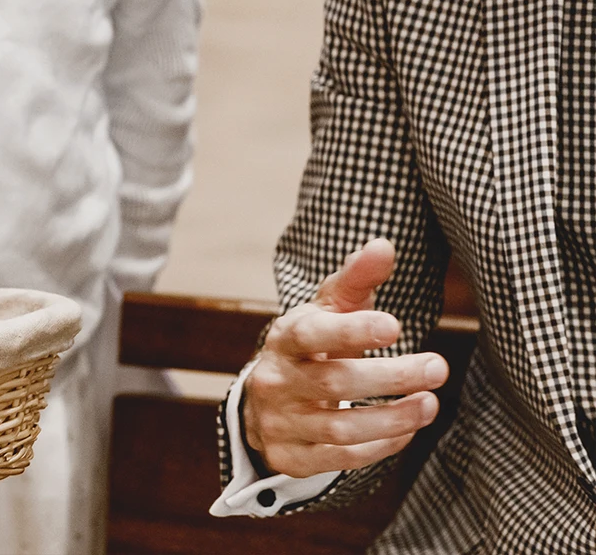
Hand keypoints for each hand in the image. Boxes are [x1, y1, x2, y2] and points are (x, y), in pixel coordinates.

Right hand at [243, 238, 449, 477]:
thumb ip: (356, 280)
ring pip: (340, 428)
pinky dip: (380, 445)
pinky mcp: (294, 457)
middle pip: (334, 382)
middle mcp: (277, 380)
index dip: (352, 331)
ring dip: (393, 418)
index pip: (313, 334)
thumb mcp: (326, 310)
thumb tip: (384, 245)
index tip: (395, 326)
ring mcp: (283, 422)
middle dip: (391, 377)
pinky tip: (408, 428)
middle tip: (439, 366)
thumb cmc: (311, 347)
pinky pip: (341, 458)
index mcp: (285, 339)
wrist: (265, 401)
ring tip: (431, 403)